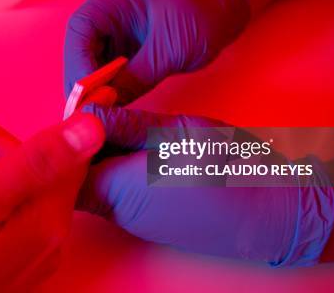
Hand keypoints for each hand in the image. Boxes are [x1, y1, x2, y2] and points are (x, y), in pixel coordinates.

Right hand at [0, 108, 103, 291]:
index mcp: (48, 223)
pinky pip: (11, 211)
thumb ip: (36, 163)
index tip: (79, 89)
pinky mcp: (11, 263)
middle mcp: (50, 242)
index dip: (74, 122)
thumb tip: (92, 129)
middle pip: (45, 173)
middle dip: (4, 141)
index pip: (76, 160)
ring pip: (25, 189)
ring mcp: (31, 256)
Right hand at [64, 0, 249, 102]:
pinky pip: (104, 67)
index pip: (81, 26)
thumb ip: (136, 78)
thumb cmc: (202, 18)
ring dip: (91, 86)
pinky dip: (105, 87)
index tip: (84, 93)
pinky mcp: (121, 44)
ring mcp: (113, 27)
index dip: (77, 61)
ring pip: (88, 59)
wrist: (222, 12)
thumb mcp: (170, 50)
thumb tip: (106, 106)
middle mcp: (107, 9)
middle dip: (80, 78)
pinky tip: (108, 106)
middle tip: (83, 111)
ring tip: (95, 113)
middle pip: (79, 44)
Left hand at [73, 104, 298, 264]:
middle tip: (104, 109)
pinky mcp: (151, 223)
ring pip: (101, 185)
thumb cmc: (224, 169)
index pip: (67, 167)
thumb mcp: (173, 132)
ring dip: (105, 156)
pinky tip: (140, 149)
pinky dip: (121, 170)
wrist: (266, 214)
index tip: (83, 109)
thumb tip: (90, 111)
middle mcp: (117, 213)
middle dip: (86, 144)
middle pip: (81, 177)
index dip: (68, 137)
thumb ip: (126, 122)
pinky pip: (121, 194)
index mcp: (116, 190)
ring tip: (122, 123)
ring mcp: (134, 222)